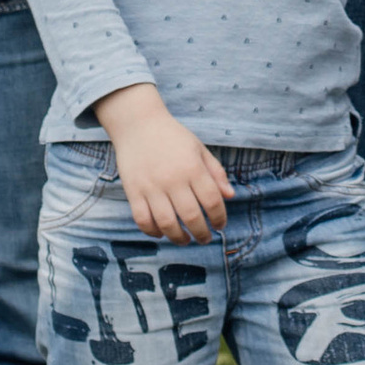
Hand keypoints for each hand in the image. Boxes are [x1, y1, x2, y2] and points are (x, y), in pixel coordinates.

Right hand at [95, 85, 231, 243]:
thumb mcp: (199, 149)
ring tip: (186, 240)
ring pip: (167, 223)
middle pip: (191, 216)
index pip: (212, 201)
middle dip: (202, 233)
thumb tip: (230, 196)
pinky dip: (152, 231)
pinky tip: (161, 233)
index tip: (220, 225)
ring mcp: (151, 186)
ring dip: (179, 238)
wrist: (138, 124)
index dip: (219, 218)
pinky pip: (142, 219)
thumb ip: (216, 172)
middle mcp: (172, 179)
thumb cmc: (173, 137)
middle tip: (205, 238)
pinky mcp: (133, 191)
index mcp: (192, 167)